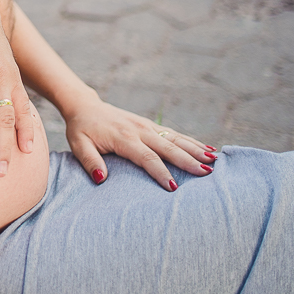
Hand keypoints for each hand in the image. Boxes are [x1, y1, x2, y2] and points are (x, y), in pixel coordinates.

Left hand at [62, 94, 216, 189]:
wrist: (85, 106)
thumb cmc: (81, 129)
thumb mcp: (79, 145)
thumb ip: (90, 161)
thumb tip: (101, 179)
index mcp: (123, 137)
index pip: (146, 157)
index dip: (160, 172)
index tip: (174, 187)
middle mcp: (139, 130)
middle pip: (168, 147)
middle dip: (188, 160)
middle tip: (207, 173)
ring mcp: (147, 126)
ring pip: (176, 138)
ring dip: (195, 149)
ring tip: (215, 160)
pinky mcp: (150, 125)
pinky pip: (174, 133)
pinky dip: (191, 141)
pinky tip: (207, 149)